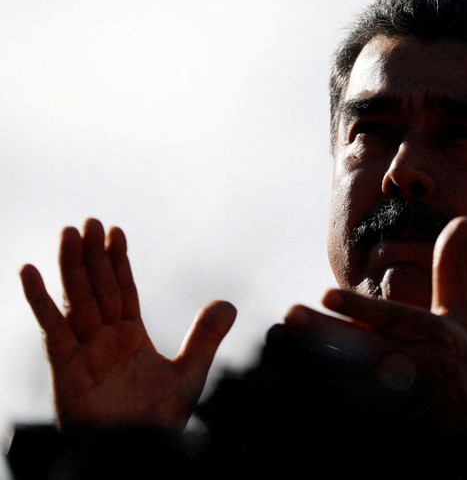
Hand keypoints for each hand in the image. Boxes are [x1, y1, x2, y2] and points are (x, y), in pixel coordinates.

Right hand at [20, 218, 236, 429]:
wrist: (138, 452)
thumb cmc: (157, 421)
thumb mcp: (190, 373)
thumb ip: (205, 337)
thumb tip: (228, 303)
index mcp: (129, 337)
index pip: (122, 289)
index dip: (118, 261)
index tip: (115, 231)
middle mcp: (104, 339)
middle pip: (97, 287)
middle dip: (93, 255)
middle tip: (88, 221)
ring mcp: (84, 351)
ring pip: (75, 299)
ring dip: (70, 266)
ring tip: (69, 233)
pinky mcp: (66, 367)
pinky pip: (52, 329)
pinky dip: (40, 300)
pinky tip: (29, 271)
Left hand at [285, 216, 466, 435]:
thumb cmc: (458, 368)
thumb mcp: (459, 319)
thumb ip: (451, 271)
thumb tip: (462, 220)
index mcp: (439, 336)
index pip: (393, 319)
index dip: (360, 308)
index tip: (324, 294)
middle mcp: (428, 368)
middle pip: (369, 349)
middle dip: (328, 333)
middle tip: (289, 316)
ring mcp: (412, 403)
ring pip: (358, 381)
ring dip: (319, 366)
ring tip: (281, 349)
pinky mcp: (399, 429)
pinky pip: (358, 414)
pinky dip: (329, 402)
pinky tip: (298, 389)